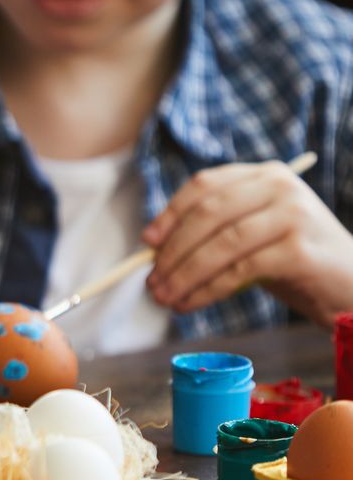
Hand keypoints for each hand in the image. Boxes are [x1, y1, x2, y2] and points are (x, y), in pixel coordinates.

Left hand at [143, 159, 352, 324]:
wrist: (352, 285)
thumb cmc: (293, 260)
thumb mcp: (252, 234)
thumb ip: (213, 232)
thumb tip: (154, 249)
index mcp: (264, 175)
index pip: (205, 185)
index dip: (170, 213)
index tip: (148, 241)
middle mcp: (280, 187)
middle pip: (208, 214)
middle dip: (173, 250)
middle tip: (152, 280)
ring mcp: (293, 216)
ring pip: (220, 244)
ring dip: (184, 274)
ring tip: (165, 297)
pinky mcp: (298, 250)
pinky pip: (239, 270)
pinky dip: (207, 289)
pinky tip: (190, 303)